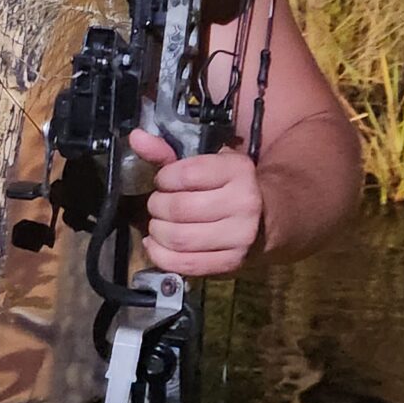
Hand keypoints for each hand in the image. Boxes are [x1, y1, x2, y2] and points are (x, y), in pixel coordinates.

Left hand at [127, 128, 263, 277]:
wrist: (267, 217)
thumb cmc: (228, 186)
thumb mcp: (206, 162)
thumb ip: (168, 151)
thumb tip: (136, 137)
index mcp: (238, 170)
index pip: (187, 174)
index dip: (164, 179)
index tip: (163, 182)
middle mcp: (244, 203)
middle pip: (179, 209)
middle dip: (157, 206)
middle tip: (157, 205)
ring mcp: (240, 236)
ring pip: (179, 238)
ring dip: (157, 231)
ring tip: (158, 224)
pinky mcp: (232, 262)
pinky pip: (185, 264)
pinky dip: (161, 256)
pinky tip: (156, 244)